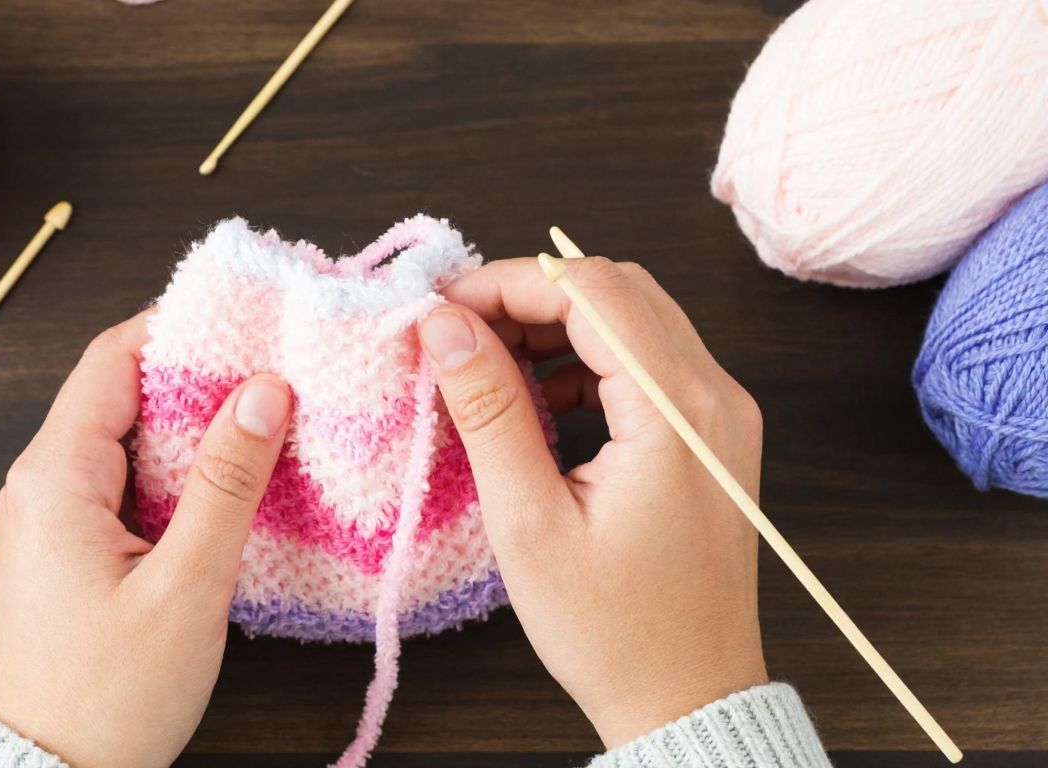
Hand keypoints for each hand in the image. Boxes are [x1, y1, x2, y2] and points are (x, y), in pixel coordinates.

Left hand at [0, 310, 292, 767]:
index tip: (251, 317)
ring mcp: (53, 516)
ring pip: (129, 437)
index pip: (113, 357)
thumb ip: (227, 482)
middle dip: (199, 372)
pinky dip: (179, 469)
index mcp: (56, 475)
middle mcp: (43, 482)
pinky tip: (233, 479)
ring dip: (194, 423)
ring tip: (269, 415)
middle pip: (121, 390)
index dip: (180, 326)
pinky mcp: (72, 548)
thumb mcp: (184, 585)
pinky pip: (126, 481)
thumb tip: (264, 388)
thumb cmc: (111, 696)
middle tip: (278, 366)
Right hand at [420, 256, 767, 747]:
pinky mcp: (712, 437)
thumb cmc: (613, 631)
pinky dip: (588, 361)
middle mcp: (715, 398)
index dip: (505, 283)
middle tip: (458, 332)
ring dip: (557, 325)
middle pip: (616, 290)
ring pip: (634, 319)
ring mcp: (722, 415)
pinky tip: (540, 403)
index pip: (588, 290)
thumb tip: (446, 327)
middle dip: (529, 295)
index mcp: (676, 415)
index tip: (443, 308)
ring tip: (489, 367)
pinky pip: (650, 362)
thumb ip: (488, 410)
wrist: (688, 698)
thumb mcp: (529, 522)